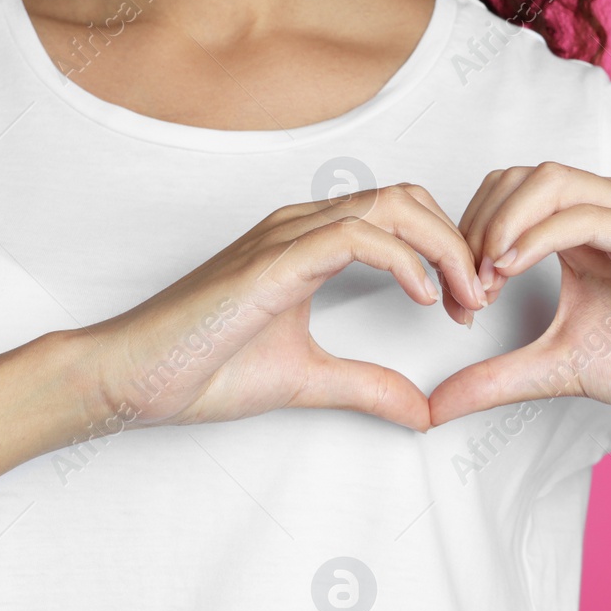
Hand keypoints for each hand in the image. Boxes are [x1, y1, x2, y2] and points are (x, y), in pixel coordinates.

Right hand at [75, 185, 488, 431]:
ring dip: (443, 248)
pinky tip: (425, 299)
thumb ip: (367, 387)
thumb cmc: (200, 367)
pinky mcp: (274, 261)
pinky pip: (356, 234)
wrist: (132, 377)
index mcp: (309, 244)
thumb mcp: (307, 380)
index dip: (448, 252)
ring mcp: (286, 237)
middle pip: (408, 198)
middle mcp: (301, 227)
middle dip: (458, 244)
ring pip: (391, 205)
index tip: (468, 307)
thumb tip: (422, 412)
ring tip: (462, 300)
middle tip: (478, 301)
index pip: (400, 215)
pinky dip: (404, 260)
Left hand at [429, 162, 610, 429]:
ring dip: (502, 224)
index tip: (458, 302)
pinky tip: (512, 269)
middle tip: (467, 289)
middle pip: (518, 177)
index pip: (503, 195)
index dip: (467, 237)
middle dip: (476, 227)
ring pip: (550, 180)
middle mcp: (604, 209)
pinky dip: (540, 235)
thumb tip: (434, 407)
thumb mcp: (552, 370)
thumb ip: (493, 378)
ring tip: (485, 277)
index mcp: (578, 228)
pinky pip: (589, 215)